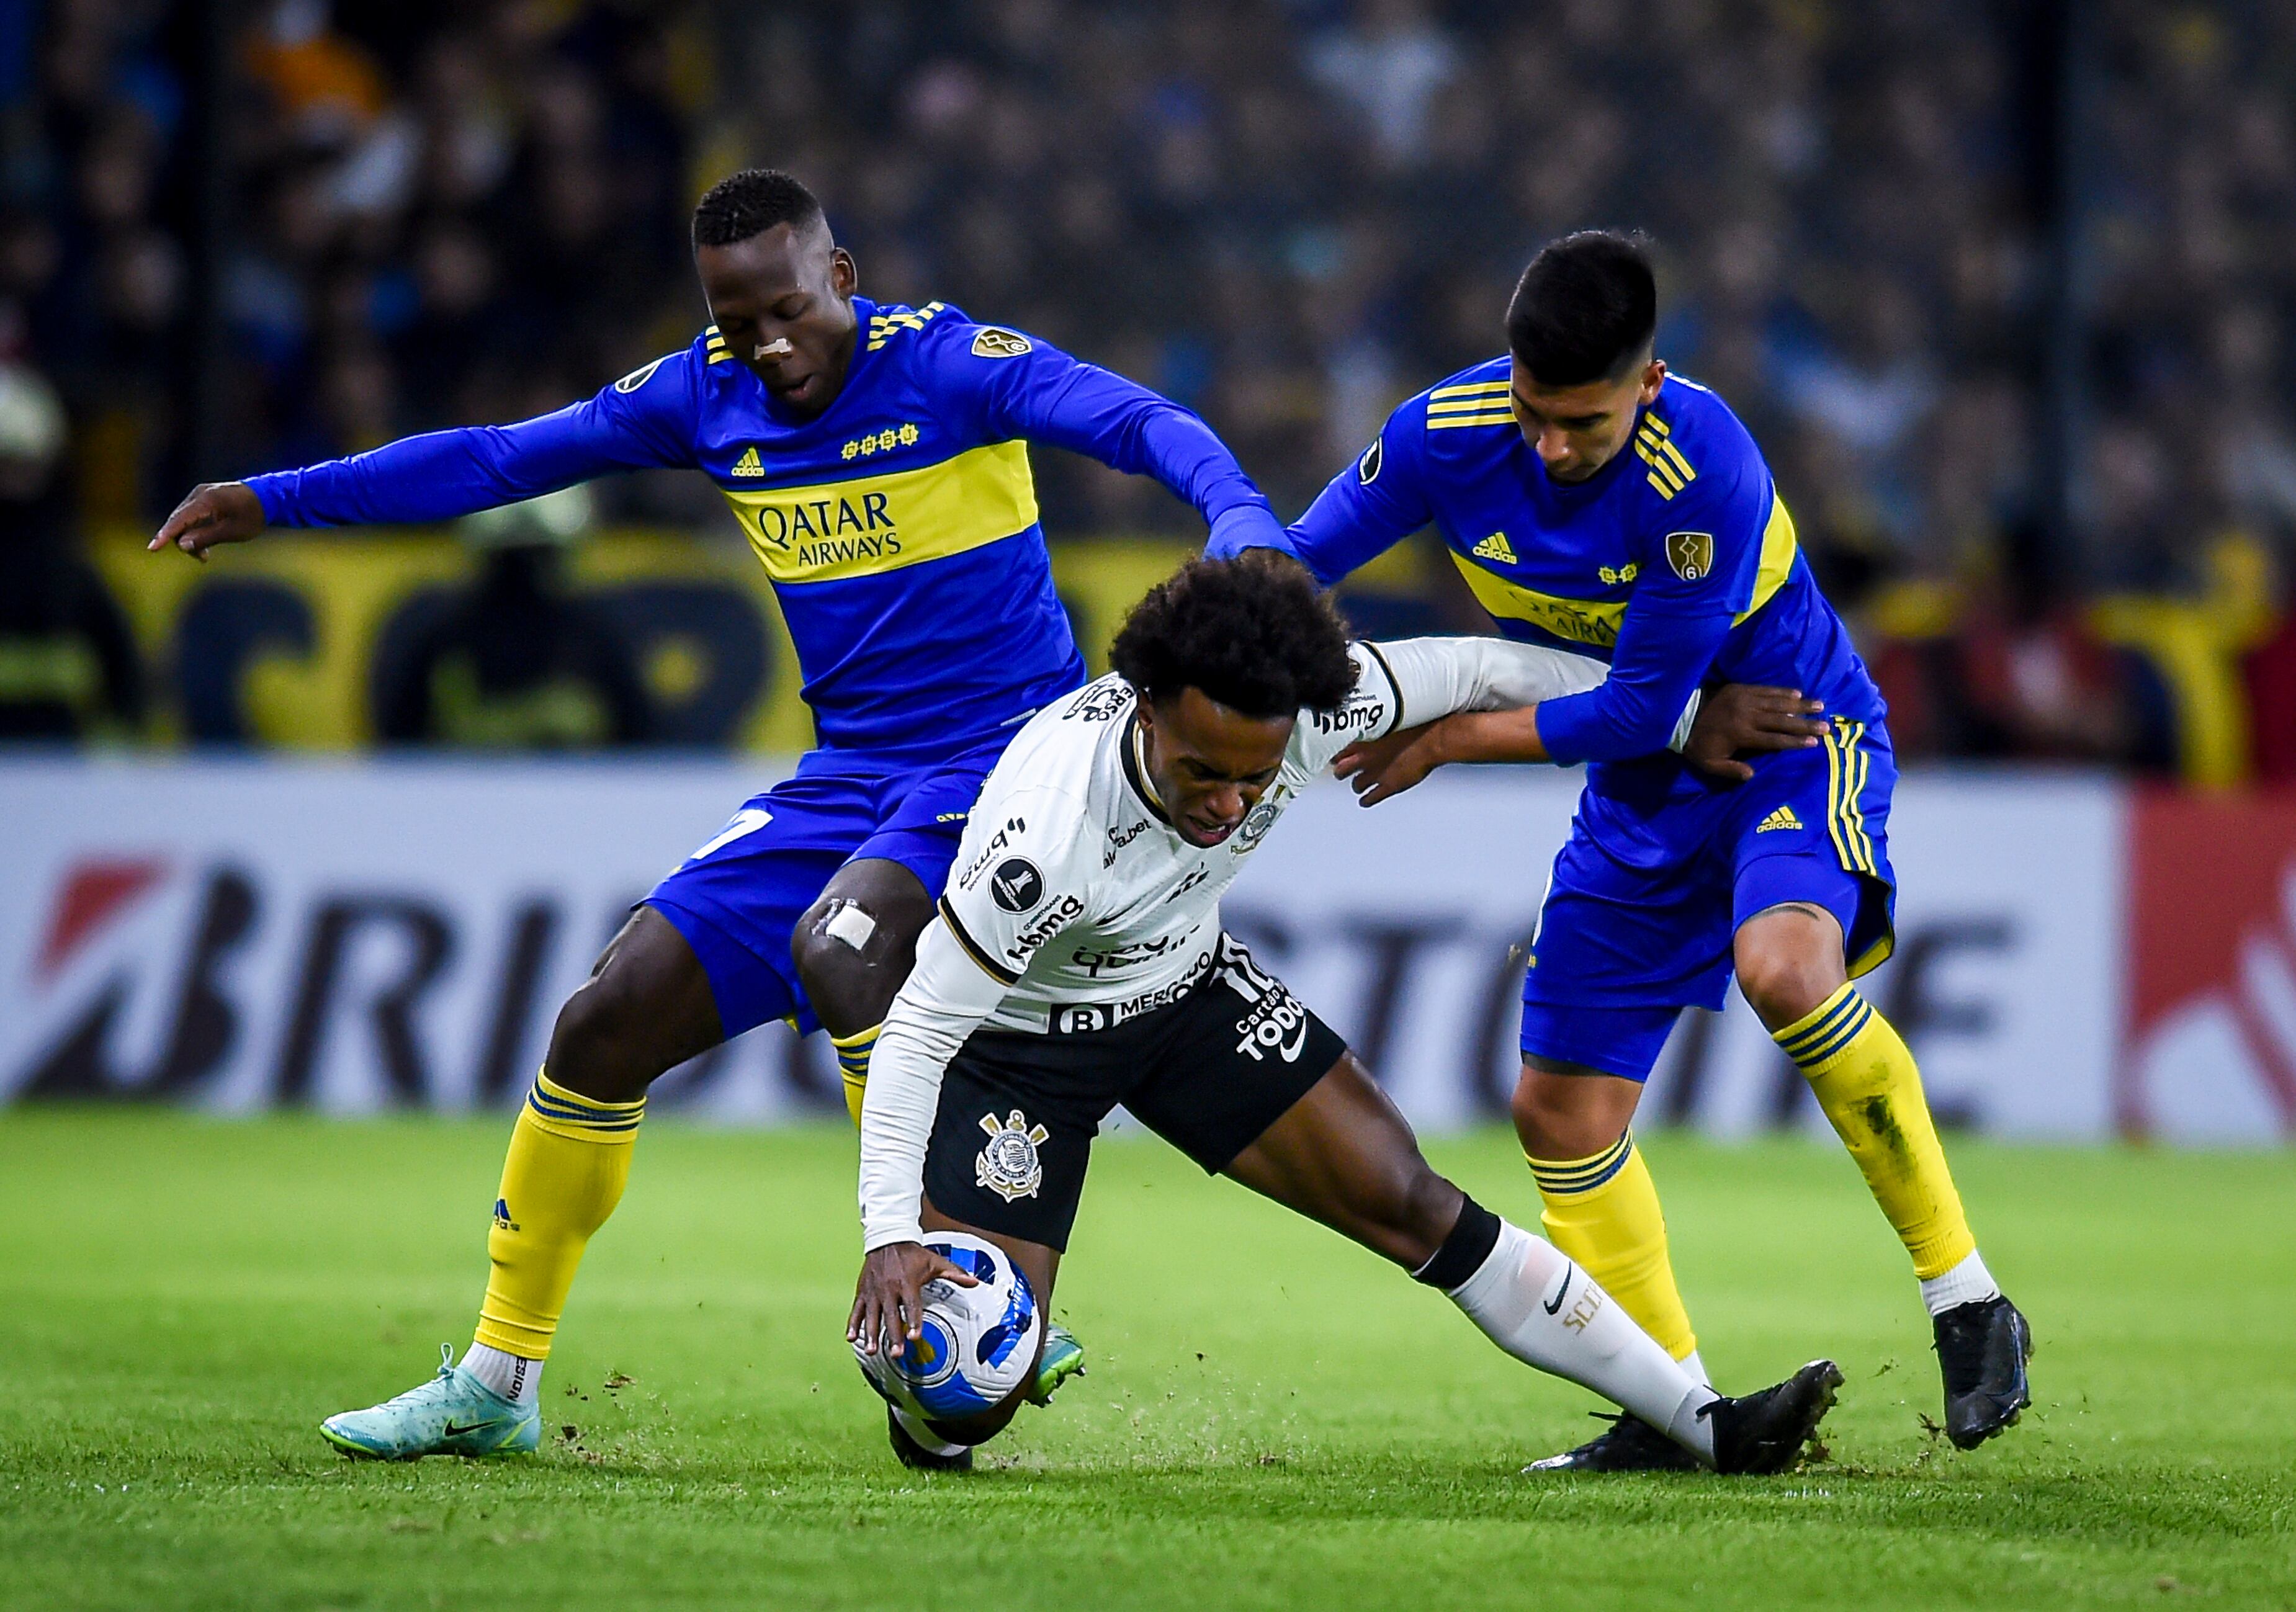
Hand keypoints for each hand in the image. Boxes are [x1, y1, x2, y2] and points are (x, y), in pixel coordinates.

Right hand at [148, 482, 264, 562]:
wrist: (269, 497)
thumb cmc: (254, 515)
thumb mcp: (233, 531)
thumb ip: (206, 537)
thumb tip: (180, 545)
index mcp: (207, 500)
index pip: (179, 519)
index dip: (165, 535)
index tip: (152, 549)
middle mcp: (199, 494)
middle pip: (179, 521)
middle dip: (185, 541)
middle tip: (203, 558)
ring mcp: (200, 495)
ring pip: (183, 520)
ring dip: (190, 538)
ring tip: (205, 555)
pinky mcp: (203, 499)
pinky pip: (191, 517)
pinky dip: (195, 531)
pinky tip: (204, 546)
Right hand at [848, 1241, 977, 1361]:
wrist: (887, 1239)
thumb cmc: (912, 1254)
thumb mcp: (935, 1262)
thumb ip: (954, 1274)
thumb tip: (974, 1282)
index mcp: (907, 1283)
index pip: (912, 1306)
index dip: (914, 1321)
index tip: (914, 1336)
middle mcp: (889, 1288)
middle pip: (892, 1315)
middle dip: (893, 1335)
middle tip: (896, 1353)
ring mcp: (874, 1291)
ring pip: (872, 1315)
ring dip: (871, 1334)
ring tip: (873, 1350)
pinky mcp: (863, 1291)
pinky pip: (856, 1310)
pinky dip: (853, 1324)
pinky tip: (852, 1338)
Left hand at [1334, 718, 1447, 806]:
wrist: (1432, 739)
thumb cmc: (1414, 725)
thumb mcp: (1387, 721)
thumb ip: (1371, 729)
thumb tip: (1364, 729)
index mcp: (1362, 739)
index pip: (1336, 751)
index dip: (1337, 755)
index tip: (1338, 756)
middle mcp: (1364, 758)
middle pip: (1340, 771)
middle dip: (1342, 772)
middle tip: (1346, 772)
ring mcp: (1375, 774)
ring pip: (1355, 786)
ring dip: (1357, 785)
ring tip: (1361, 785)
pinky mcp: (1388, 787)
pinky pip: (1369, 799)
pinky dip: (1366, 800)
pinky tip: (1366, 799)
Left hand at [1682, 684, 1825, 783]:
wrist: (1680, 714)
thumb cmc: (1697, 743)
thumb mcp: (1709, 764)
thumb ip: (1731, 770)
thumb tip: (1753, 775)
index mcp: (1742, 735)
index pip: (1775, 740)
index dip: (1795, 742)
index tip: (1814, 743)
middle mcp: (1748, 716)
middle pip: (1782, 720)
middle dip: (1806, 724)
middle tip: (1826, 726)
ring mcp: (1745, 699)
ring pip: (1778, 702)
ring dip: (1800, 705)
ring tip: (1820, 706)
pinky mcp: (1740, 688)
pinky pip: (1766, 689)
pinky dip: (1782, 691)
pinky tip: (1797, 693)